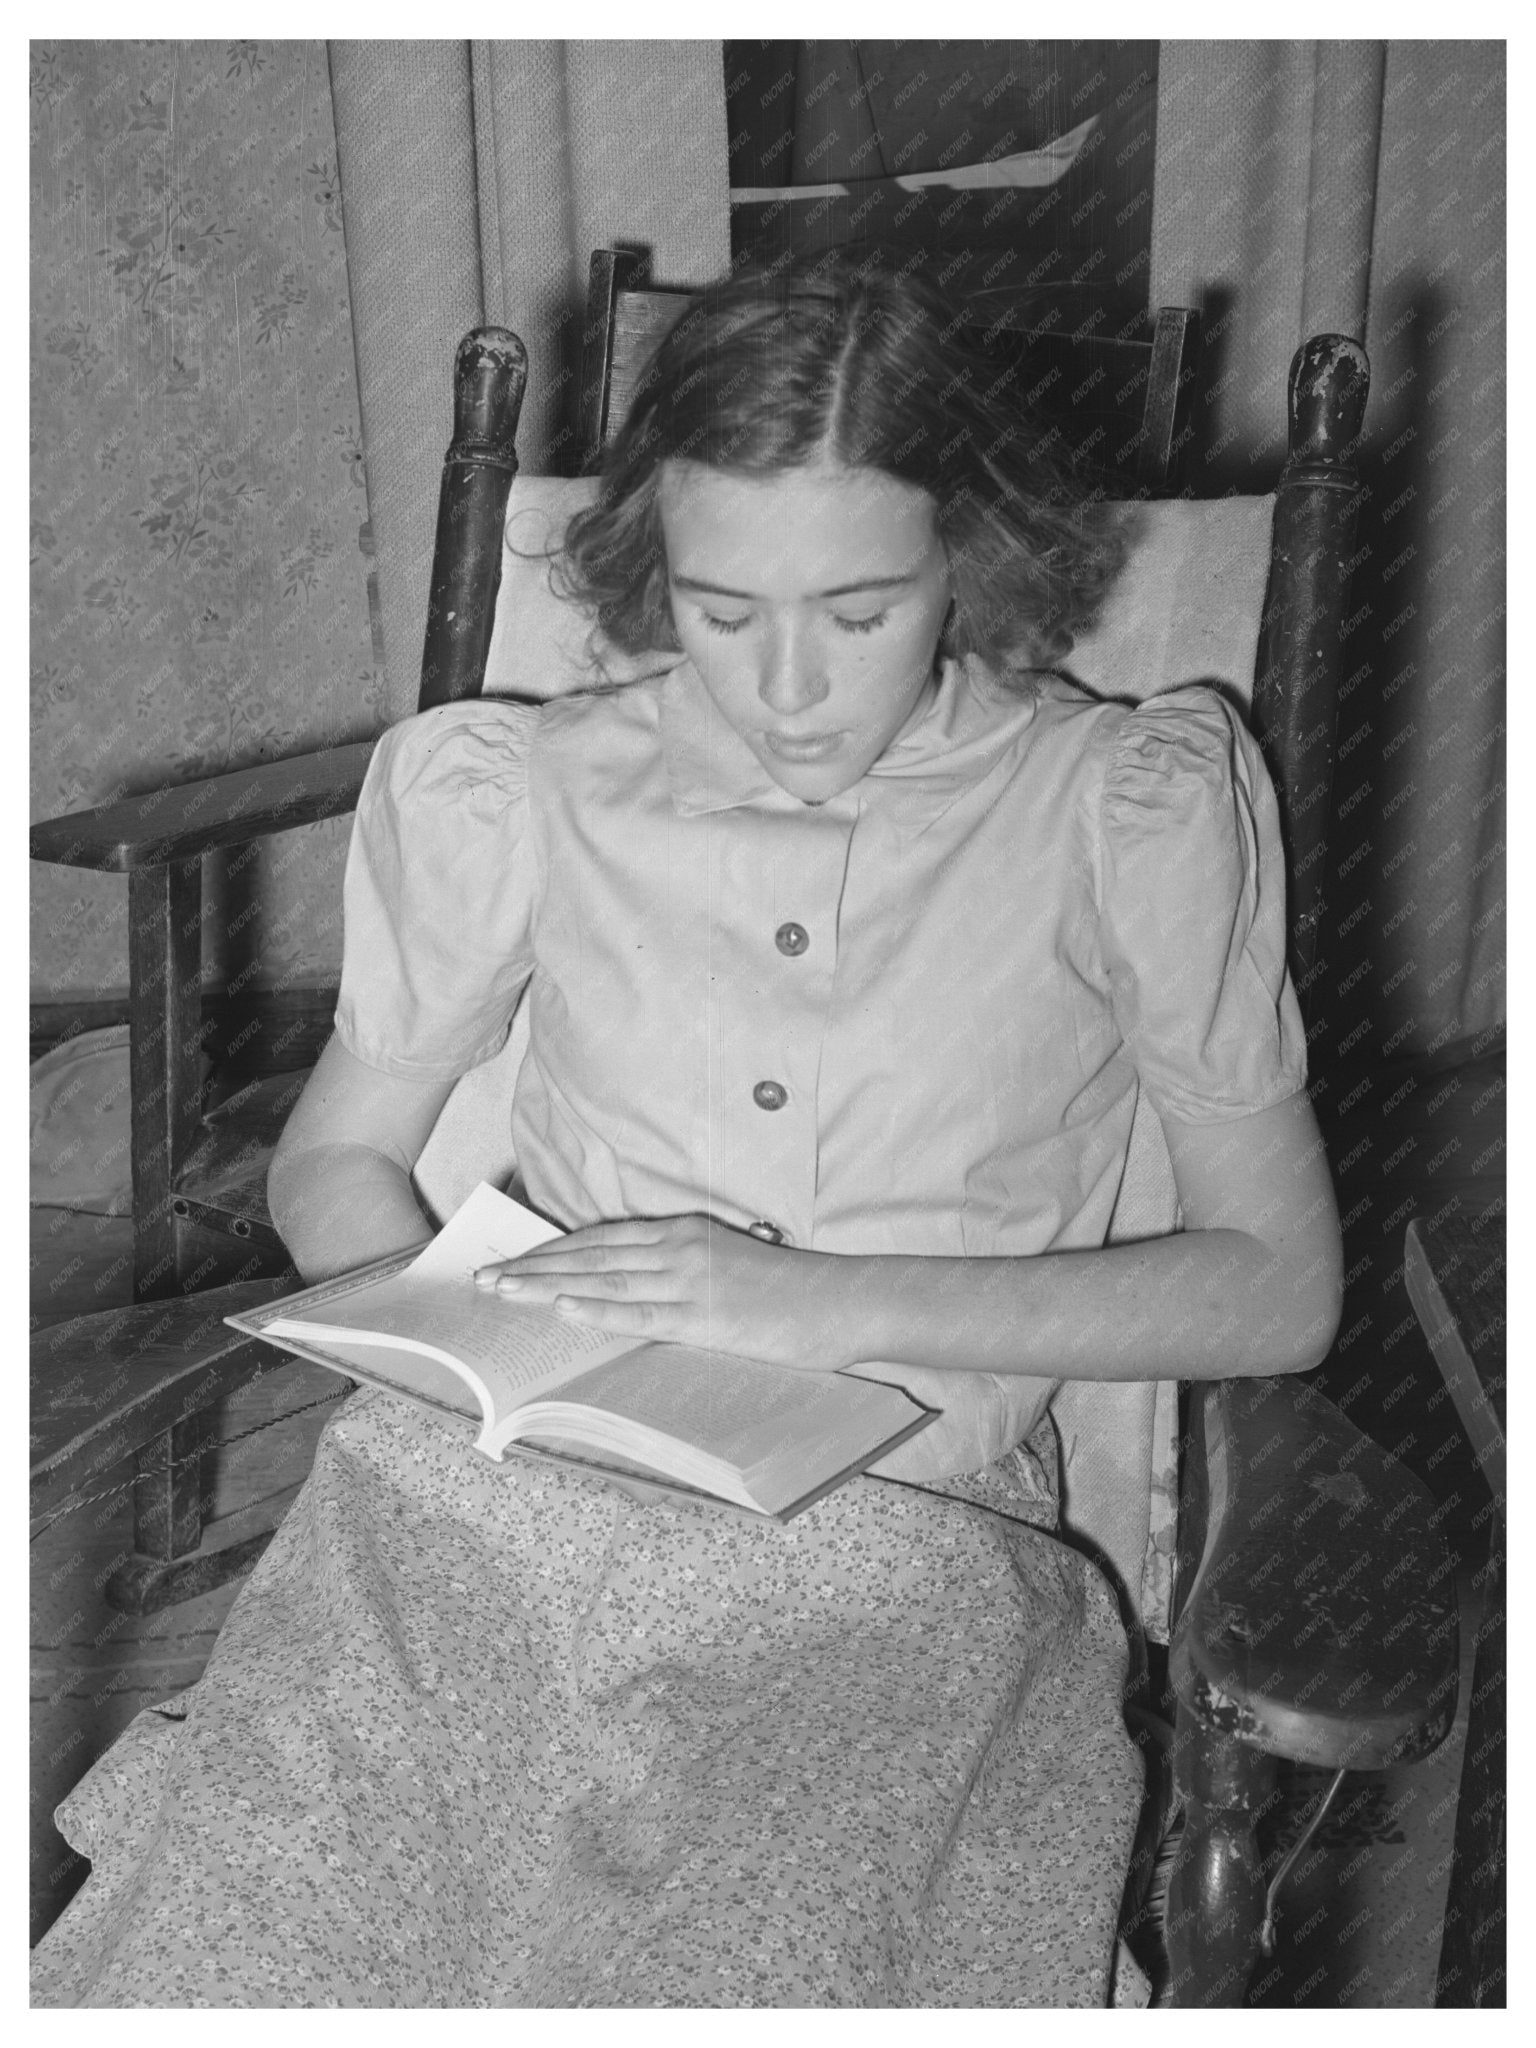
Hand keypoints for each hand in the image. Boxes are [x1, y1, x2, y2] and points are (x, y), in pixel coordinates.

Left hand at [473, 1214, 863, 1370]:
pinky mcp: (701, 1314)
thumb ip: (682, 1272)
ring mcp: (687, 1279)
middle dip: (533, 1266)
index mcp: (682, 1232)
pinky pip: (636, 1312)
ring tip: (501, 1291)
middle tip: (484, 1277)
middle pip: (589, 1254)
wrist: (838, 1301)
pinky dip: (594, 1308)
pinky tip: (559, 1308)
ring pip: (601, 1279)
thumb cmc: (788, 1292)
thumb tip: (637, 1293)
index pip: (601, 1239)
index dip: (553, 1249)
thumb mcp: (726, 1266)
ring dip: (545, 1285)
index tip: (514, 1260)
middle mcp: (676, 1247)